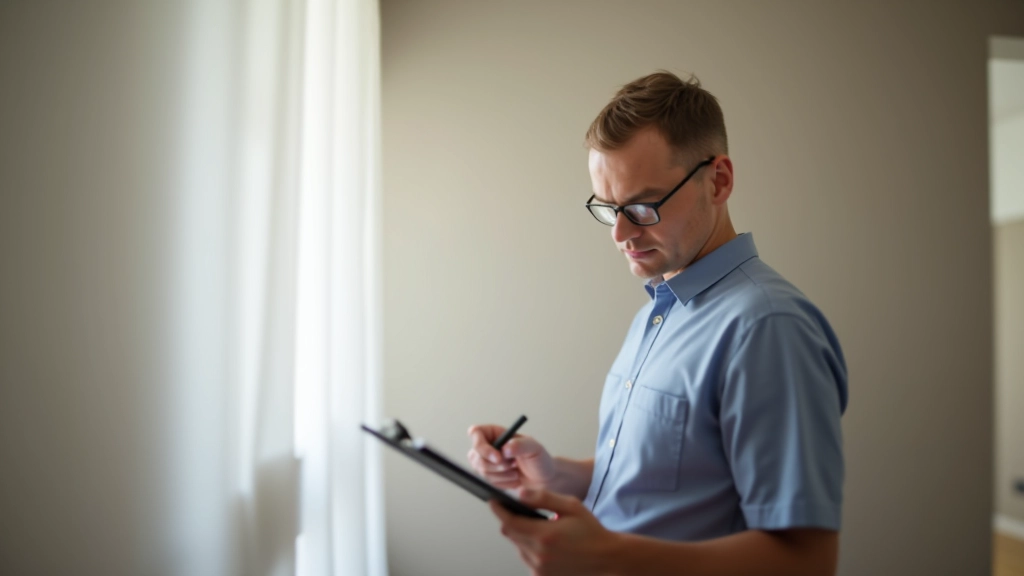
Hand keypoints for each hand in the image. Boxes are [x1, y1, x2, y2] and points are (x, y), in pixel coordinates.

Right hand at [466, 424, 555, 490]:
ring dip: (501, 475)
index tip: (498, 457)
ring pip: (481, 471)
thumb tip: (505, 449)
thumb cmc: (539, 458)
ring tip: (516, 472)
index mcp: (495, 433)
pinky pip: (487, 482)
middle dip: (495, 466)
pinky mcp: (489, 476)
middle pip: (475, 456)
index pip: (475, 433)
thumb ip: (520, 445)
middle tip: (513, 466)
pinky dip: (502, 483)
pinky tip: (514, 479)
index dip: (481, 446)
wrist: (543, 478)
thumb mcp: (534, 447)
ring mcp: (487, 462)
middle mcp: (488, 446)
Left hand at [490, 487, 619, 575]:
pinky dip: (530, 548)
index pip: (509, 521)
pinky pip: (526, 558)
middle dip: (511, 520)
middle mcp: (539, 555)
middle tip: (518, 510)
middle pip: (510, 534)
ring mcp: (539, 569)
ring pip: (517, 546)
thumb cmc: (591, 531)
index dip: (499, 509)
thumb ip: (543, 498)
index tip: (493, 500)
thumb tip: (520, 494)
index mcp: (545, 535)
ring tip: (539, 528)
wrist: (606, 559)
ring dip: (521, 535)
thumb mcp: (571, 506)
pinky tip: (546, 543)